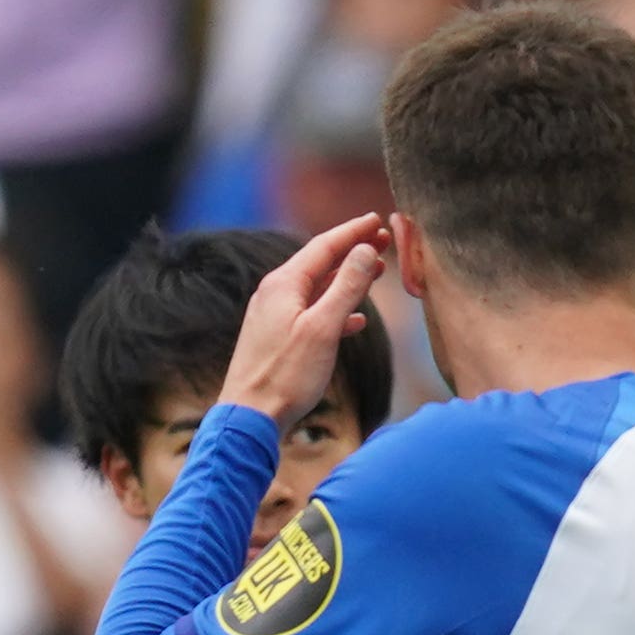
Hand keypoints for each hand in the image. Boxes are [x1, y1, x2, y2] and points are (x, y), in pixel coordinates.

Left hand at [222, 213, 391, 428]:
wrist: (250, 414)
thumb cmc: (286, 374)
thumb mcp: (323, 328)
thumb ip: (346, 287)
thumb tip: (364, 251)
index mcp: (284, 285)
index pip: (324, 247)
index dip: (353, 232)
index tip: (377, 220)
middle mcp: (276, 293)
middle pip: (320, 263)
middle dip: (352, 251)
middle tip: (383, 240)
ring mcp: (275, 314)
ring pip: (318, 287)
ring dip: (348, 278)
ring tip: (376, 272)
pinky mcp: (279, 336)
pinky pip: (312, 311)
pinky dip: (337, 307)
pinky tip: (356, 319)